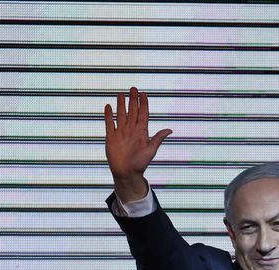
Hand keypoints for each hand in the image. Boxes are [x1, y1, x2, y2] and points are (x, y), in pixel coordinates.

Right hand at [104, 87, 171, 201]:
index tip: (144, 94)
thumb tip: (170, 129)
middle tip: (133, 88)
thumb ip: (158, 138)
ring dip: (121, 104)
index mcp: (141, 131)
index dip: (143, 104)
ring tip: (121, 94)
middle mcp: (131, 130)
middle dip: (133, 100)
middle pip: (132, 111)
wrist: (126, 173)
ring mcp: (121, 132)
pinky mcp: (111, 137)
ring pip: (121, 115)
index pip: (143, 114)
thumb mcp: (151, 150)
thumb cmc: (140, 164)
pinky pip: (109, 123)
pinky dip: (108, 115)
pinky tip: (108, 106)